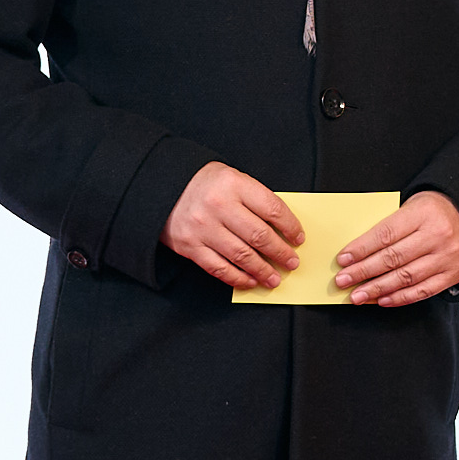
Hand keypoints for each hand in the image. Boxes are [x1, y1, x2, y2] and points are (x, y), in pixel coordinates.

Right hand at [164, 163, 302, 290]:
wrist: (160, 186)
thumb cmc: (203, 183)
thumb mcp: (231, 178)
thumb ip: (254, 199)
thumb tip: (282, 228)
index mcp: (233, 184)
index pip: (272, 209)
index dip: (290, 227)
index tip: (298, 238)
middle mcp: (218, 206)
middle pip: (259, 236)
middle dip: (281, 253)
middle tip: (292, 262)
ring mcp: (203, 228)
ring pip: (242, 255)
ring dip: (263, 270)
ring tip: (275, 278)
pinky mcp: (190, 246)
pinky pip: (219, 268)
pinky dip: (238, 278)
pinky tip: (250, 281)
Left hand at [336, 191, 458, 306]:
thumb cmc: (434, 211)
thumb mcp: (414, 206)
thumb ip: (390, 225)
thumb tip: (358, 252)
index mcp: (423, 213)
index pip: (386, 234)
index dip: (362, 249)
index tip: (343, 260)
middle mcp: (437, 236)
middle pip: (393, 258)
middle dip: (364, 272)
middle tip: (343, 281)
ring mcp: (447, 257)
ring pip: (406, 277)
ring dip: (377, 289)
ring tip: (358, 296)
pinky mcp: (453, 274)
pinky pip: (423, 290)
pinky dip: (400, 298)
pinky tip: (382, 300)